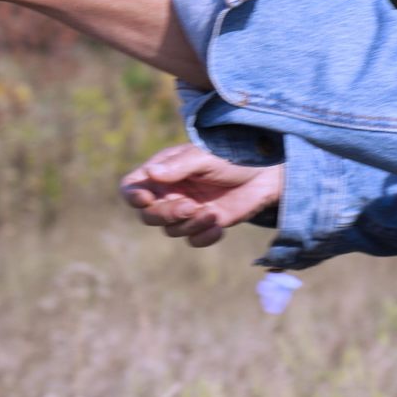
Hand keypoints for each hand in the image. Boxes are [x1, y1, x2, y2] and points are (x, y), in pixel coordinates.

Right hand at [119, 144, 283, 247]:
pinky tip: (219, 225)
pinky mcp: (204, 225)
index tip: (147, 199)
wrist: (265, 172)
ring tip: (212, 213)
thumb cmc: (230, 155)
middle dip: (166, 214)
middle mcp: (169, 193)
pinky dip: (204, 236)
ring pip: (171, 230)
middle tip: (190, 206)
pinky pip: (193, 240)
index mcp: (161, 173)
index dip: (133, 196)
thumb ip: (178, 166)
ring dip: (190, 224)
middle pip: (148, 215)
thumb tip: (150, 174)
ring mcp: (185, 211)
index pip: (131, 188)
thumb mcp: (203, 156)